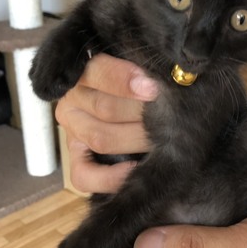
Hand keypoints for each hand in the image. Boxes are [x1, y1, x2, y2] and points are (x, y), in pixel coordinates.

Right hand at [55, 53, 158, 192]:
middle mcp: (73, 101)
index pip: (98, 71)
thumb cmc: (144, 88)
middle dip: (144, 114)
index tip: (153, 87)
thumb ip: (144, 71)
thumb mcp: (141, 72)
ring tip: (166, 139)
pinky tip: (136, 168)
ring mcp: (73, 134)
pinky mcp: (76, 164)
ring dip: (138, 140)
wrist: (137, 119)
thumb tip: (159, 81)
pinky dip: (112, 177)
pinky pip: (84, 176)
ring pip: (102, 138)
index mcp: (85, 71)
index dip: (125, 79)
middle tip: (173, 116)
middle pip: (106, 108)